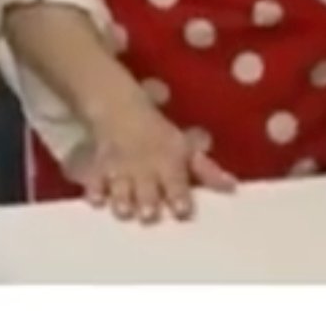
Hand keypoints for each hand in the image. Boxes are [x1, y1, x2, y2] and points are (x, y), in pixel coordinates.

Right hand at [74, 99, 234, 222]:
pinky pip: (94, 180)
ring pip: (120, 186)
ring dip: (122, 199)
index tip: (182, 210)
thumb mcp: (186, 149)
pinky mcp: (97, 170)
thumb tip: (232, 187)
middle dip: (148, 201)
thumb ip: (207, 172)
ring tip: (124, 211)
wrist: (121, 111)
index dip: (179, 195)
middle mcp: (145, 168)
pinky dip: (94, 189)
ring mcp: (120, 169)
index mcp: (169, 163)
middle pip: (146, 188)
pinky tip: (95, 199)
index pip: (176, 182)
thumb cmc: (159, 137)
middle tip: (149, 214)